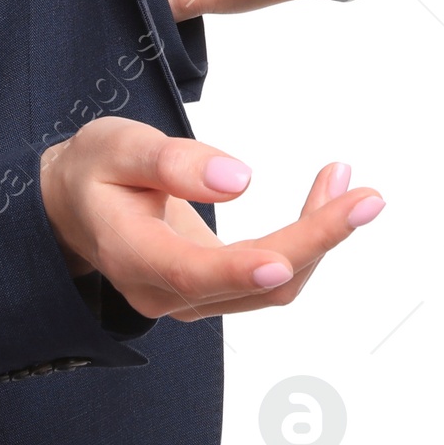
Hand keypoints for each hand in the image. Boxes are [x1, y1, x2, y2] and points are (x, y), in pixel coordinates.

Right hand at [39, 116, 383, 319]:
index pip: (192, 272)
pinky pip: (269, 275)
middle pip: (255, 284)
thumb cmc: (95, 170)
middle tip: (367, 197)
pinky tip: (326, 198)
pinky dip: (305, 239)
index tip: (287, 256)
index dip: (241, 269)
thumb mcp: (117, 146)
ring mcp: (192, 299)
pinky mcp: (214, 290)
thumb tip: (239, 180)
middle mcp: (164, 292)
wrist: (76, 205)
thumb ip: (171, 162)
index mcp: (131, 254)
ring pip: (271, 285)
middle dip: (316, 241)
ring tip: (350, 184)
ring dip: (318, 239)